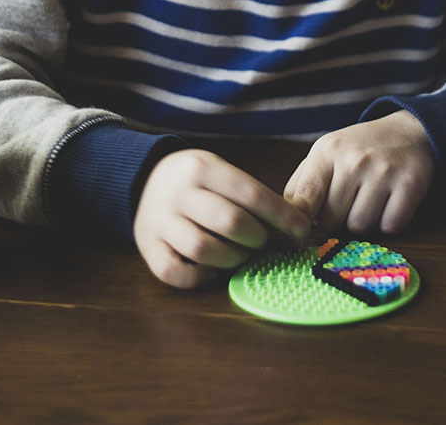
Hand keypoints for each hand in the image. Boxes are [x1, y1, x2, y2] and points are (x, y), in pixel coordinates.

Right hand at [134, 148, 311, 288]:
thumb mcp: (218, 169)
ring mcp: (161, 222)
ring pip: (204, 249)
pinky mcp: (148, 248)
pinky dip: (198, 277)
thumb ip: (247, 193)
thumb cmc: (195, 180)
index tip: (302, 230)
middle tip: (262, 241)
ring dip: (232, 258)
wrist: (144, 179)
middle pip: (230, 222)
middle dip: (257, 238)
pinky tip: (211, 268)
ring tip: (239, 254)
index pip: (250, 194)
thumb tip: (292, 223)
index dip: (281, 216)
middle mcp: (179, 193)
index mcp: (202, 168)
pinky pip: (174, 272)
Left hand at [283, 111, 434, 235]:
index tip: (300, 232)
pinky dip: (388, 223)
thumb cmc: (358, 150)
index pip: (304, 200)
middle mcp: (354, 160)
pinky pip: (390, 227)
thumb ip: (302, 186)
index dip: (299, 222)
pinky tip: (389, 202)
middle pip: (331, 221)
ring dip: (363, 222)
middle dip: (336, 219)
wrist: (406, 131)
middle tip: (347, 201)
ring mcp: (383, 172)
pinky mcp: (410, 186)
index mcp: (327, 152)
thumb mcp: (325, 155)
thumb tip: (288, 222)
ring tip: (368, 199)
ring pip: (360, 228)